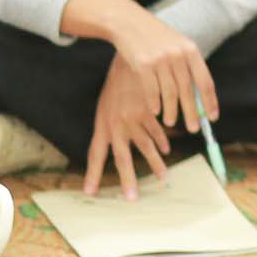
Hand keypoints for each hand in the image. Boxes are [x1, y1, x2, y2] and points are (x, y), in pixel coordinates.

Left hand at [85, 57, 171, 200]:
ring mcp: (134, 119)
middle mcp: (117, 125)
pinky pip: (158, 131)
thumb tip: (110, 141)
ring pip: (146, 147)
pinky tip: (167, 149)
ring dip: (155, 163)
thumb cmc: (116, 82)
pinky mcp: (149, 112)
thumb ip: (110, 124)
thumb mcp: (107, 104)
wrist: (129, 58)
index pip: (95, 154)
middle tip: (131, 198)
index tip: (89, 192)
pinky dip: (162, 141)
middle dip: (127, 180)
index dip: (92, 173)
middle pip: (122, 158)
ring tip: (163, 178)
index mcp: (103, 124)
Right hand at [101, 2, 217, 136]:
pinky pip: (151, 91)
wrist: (129, 23)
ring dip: (171, 111)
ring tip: (171, 122)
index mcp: (191, 51)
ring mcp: (160, 59)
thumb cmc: (155, 38)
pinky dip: (154, 104)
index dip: (210, 101)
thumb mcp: (177, 46)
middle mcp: (178, 55)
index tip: (212, 118)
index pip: (205, 81)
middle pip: (188, 91)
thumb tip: (199, 97)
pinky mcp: (142, 64)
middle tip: (194, 129)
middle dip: (192, 113)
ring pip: (170, 94)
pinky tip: (155, 112)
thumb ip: (187, 67)